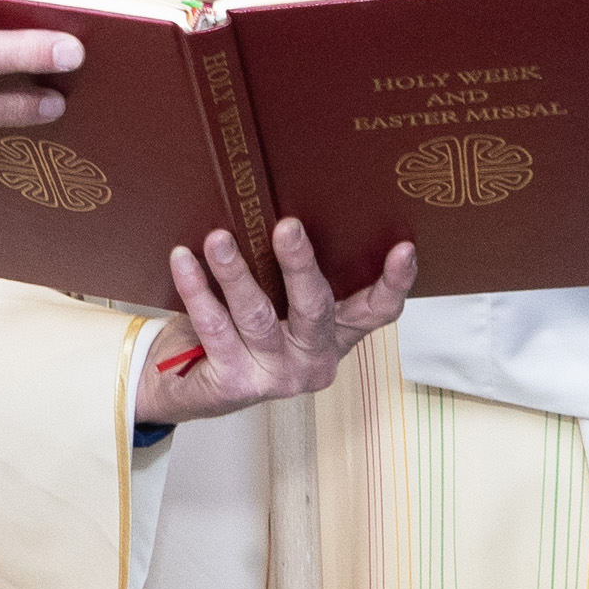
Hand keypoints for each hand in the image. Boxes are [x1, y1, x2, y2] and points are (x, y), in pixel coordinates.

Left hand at [142, 222, 416, 422]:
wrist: (189, 385)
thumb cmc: (240, 329)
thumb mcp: (278, 303)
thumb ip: (289, 275)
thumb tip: (284, 204)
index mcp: (335, 334)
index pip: (377, 311)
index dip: (394, 282)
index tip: (404, 248)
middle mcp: (313, 359)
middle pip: (314, 307)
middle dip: (299, 264)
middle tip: (286, 226)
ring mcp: (276, 376)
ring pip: (257, 316)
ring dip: (235, 273)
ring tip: (218, 239)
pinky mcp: (236, 384)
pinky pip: (214, 328)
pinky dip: (197, 290)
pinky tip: (184, 260)